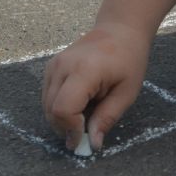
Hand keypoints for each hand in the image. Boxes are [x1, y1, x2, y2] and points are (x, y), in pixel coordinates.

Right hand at [40, 24, 149, 152]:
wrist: (120, 30)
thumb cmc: (129, 60)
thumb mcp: (127, 92)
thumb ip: (107, 118)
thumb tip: (93, 145)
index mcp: (85, 70)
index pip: (63, 108)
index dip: (70, 129)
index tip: (83, 139)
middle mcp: (63, 65)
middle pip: (51, 109)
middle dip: (65, 128)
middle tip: (85, 133)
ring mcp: (54, 65)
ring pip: (46, 105)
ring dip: (61, 119)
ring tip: (85, 116)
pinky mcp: (51, 67)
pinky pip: (47, 96)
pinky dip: (58, 108)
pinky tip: (78, 105)